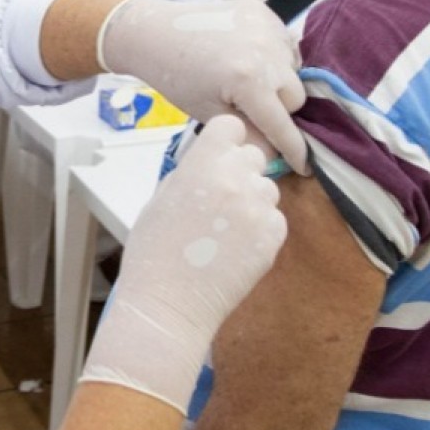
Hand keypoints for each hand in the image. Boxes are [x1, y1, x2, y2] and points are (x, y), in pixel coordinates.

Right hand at [79, 115, 287, 412]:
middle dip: (240, 171)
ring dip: (252, 200)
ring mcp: (258, 208)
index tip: (219, 157)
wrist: (169, 303)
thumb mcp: (160, 197)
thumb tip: (208, 163)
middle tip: (220, 199)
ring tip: (226, 228)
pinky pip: (276, 218)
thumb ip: (190, 171)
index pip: (232, 126)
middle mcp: (235, 179)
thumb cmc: (153, 253)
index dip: (225, 141)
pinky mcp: (273, 236)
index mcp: (202, 163)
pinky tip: (236, 247)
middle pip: (253, 156)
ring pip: (267, 188)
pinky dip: (261, 229)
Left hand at [100, 0, 309, 174]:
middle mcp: (266, 51)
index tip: (304, 166)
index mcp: (249, 81)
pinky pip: (286, 44)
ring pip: (294, 69)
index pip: (284, 125)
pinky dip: (275, 56)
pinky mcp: (264, 12)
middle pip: (296, 97)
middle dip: (280, 109)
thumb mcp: (211, 115)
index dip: (295, 150)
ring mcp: (267, 27)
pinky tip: (249, 58)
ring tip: (248, 79)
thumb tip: (277, 151)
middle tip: (251, 106)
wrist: (156, 33)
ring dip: (279, 80)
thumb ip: (250, 135)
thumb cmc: (178, 79)